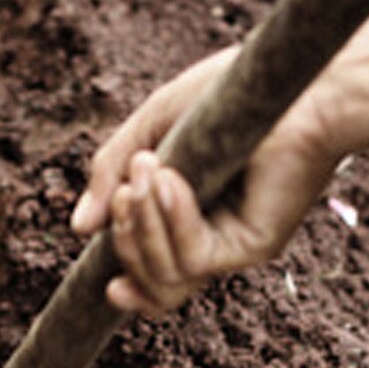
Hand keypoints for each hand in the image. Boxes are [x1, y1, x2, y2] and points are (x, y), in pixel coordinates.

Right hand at [71, 50, 340, 316]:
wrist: (287, 82)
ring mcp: (234, 246)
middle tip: (126, 188)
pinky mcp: (252, 245)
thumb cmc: (227, 94)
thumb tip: (81, 228)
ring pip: (168, 280)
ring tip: (145, 176)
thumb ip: (111, 173)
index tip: (108, 284)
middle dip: (126, 238)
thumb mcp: (152, 128)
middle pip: (153, 282)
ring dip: (142, 231)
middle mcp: (215, 240)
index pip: (155, 273)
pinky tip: (172, 180)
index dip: (129, 284)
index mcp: (190, 218)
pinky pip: (195, 259)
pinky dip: (173, 221)